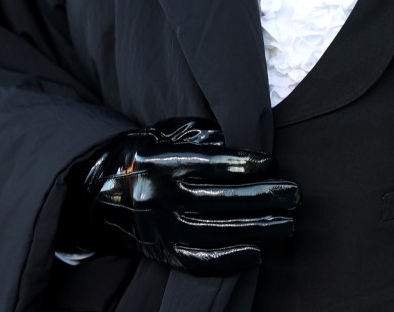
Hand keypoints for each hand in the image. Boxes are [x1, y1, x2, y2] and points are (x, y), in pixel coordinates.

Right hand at [66, 118, 299, 274]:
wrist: (97, 193)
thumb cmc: (144, 155)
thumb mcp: (163, 132)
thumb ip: (199, 133)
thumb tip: (235, 139)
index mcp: (162, 160)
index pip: (210, 162)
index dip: (245, 163)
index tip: (272, 163)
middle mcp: (160, 196)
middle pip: (220, 198)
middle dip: (264, 196)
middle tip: (295, 194)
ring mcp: (160, 228)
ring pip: (216, 231)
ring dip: (258, 228)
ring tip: (289, 223)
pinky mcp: (162, 252)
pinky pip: (199, 260)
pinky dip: (230, 258)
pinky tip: (258, 252)